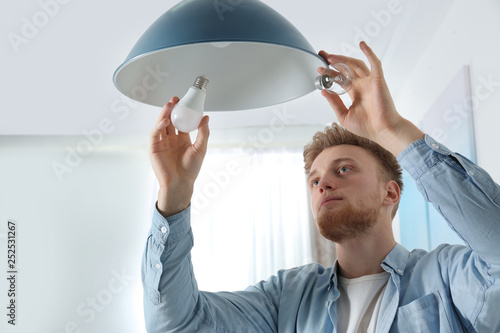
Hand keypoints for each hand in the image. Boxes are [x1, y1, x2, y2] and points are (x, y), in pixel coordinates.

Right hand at [149, 97, 209, 216]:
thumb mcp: (201, 148)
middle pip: (169, 120)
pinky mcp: (154, 148)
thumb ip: (203, 133)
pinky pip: (155, 134)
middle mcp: (171, 140)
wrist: (181, 183)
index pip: (181, 122)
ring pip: (161, 125)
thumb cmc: (191, 169)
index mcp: (182, 140)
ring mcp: (162, 143)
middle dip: (171, 109)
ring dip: (164, 114)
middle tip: (175, 99)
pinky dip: (159, 126)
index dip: (182, 112)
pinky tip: (165, 121)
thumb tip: (206, 118)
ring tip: (169, 105)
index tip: (185, 102)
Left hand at [318, 41, 422, 155]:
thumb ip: (334, 103)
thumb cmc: (366, 127)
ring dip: (344, 59)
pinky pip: (375, 63)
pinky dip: (369, 53)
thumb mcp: (343, 115)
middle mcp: (362, 85)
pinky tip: (362, 45)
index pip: (340, 78)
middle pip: (346, 69)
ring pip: (356, 65)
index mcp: (355, 93)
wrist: (383, 131)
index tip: (319, 69)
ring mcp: (370, 81)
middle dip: (334, 62)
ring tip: (330, 57)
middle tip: (322, 56)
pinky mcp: (378, 80)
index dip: (330, 73)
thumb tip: (323, 91)